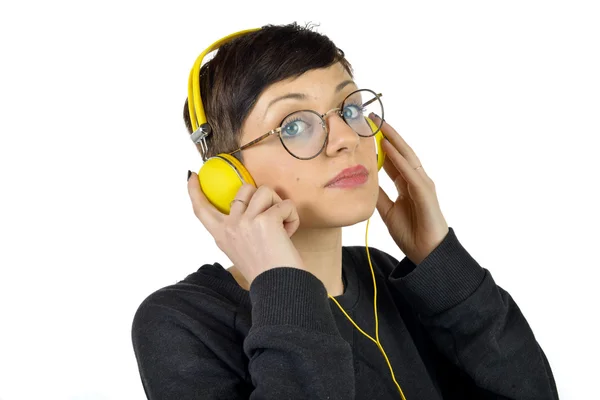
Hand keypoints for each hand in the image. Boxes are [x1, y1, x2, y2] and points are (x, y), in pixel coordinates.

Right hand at [187, 174, 304, 285]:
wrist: (279, 287)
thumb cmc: (266, 271)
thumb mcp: (240, 250)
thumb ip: (237, 229)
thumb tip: (245, 209)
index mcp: (221, 235)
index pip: (201, 209)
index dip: (194, 191)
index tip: (192, 176)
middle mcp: (229, 227)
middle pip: (244, 189)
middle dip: (264, 198)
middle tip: (273, 219)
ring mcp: (245, 222)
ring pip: (264, 190)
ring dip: (279, 204)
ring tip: (282, 226)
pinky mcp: (265, 221)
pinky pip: (285, 204)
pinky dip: (292, 217)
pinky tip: (290, 233)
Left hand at [371, 113, 448, 264]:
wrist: (427, 253)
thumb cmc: (411, 232)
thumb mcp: (387, 211)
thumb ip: (378, 195)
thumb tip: (364, 181)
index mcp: (406, 183)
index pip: (392, 158)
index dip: (380, 144)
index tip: (367, 130)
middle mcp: (416, 179)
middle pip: (400, 152)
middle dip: (387, 134)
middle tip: (372, 117)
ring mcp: (422, 184)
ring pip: (406, 157)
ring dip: (393, 139)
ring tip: (379, 124)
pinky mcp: (425, 193)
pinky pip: (410, 172)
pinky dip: (399, 159)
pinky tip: (388, 148)